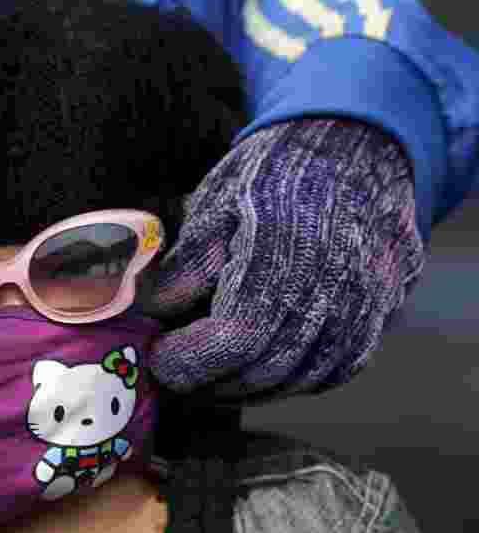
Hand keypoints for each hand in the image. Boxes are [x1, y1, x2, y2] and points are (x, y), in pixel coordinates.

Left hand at [143, 119, 425, 401]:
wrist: (351, 145)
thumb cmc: (273, 172)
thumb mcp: (213, 208)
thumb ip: (184, 269)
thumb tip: (150, 317)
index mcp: (284, 254)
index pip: (233, 340)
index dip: (188, 361)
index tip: (157, 359)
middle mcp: (334, 286)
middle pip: (264, 370)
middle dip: (208, 381)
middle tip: (174, 373)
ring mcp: (367, 304)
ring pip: (299, 379)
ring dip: (246, 386)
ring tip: (207, 375)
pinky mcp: (382, 314)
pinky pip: (333, 370)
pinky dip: (289, 379)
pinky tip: (257, 365)